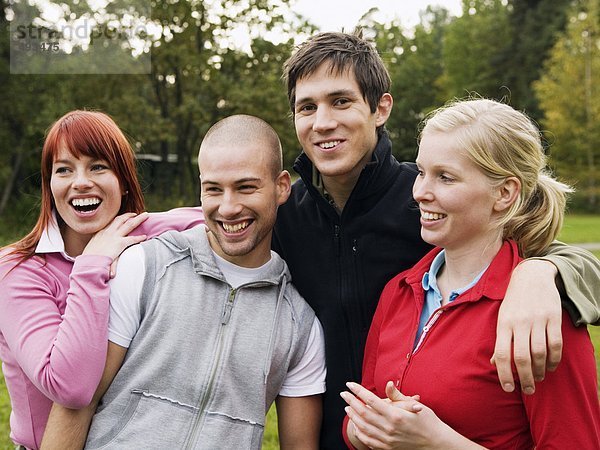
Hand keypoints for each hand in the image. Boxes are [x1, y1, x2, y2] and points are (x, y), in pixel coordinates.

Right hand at [82, 212, 149, 265]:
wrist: (89, 262)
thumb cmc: (89, 258)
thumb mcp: (92, 248)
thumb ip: (99, 246)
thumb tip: (101, 249)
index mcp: (100, 232)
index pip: (111, 222)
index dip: (119, 218)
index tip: (124, 216)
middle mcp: (108, 232)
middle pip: (121, 219)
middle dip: (129, 215)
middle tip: (136, 213)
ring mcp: (114, 237)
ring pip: (129, 225)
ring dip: (139, 219)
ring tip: (146, 216)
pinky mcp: (119, 244)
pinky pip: (132, 239)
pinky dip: (139, 238)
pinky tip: (144, 237)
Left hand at [341, 381, 437, 449]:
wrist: (436, 444)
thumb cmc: (428, 422)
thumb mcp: (415, 405)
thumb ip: (398, 396)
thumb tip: (388, 384)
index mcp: (396, 415)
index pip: (371, 400)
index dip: (358, 391)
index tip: (349, 384)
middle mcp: (390, 428)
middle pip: (363, 412)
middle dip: (351, 401)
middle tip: (343, 394)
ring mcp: (388, 440)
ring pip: (363, 427)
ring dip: (353, 416)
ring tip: (347, 408)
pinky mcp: (388, 448)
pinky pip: (368, 440)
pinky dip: (360, 432)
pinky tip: (356, 425)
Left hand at [492, 259, 562, 393]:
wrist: (531, 276)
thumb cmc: (513, 302)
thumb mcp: (501, 317)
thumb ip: (500, 340)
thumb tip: (494, 363)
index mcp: (503, 323)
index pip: (501, 353)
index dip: (503, 374)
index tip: (507, 389)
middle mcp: (519, 322)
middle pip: (521, 357)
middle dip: (525, 378)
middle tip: (528, 390)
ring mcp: (536, 319)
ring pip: (540, 352)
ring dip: (540, 370)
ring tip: (539, 378)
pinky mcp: (552, 317)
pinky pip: (555, 344)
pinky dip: (554, 359)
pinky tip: (551, 366)